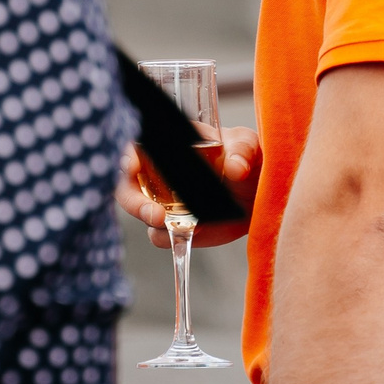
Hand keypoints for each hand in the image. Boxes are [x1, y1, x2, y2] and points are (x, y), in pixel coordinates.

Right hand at [117, 126, 259, 248]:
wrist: (257, 196)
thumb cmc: (246, 160)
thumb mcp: (247, 145)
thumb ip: (242, 150)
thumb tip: (235, 168)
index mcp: (167, 145)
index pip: (135, 146)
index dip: (126, 156)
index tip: (131, 167)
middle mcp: (156, 172)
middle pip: (126, 184)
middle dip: (133, 199)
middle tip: (154, 213)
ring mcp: (162, 201)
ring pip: (139, 210)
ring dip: (147, 218)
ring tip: (166, 224)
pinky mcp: (173, 226)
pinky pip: (161, 235)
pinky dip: (167, 238)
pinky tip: (183, 235)